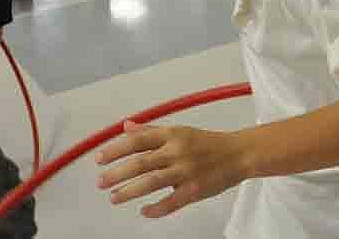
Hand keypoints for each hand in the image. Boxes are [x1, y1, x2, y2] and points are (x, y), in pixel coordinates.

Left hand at [96, 121, 247, 217]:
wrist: (239, 154)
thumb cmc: (207, 143)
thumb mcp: (179, 131)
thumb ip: (151, 131)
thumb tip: (126, 127)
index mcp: (172, 134)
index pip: (137, 140)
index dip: (115, 149)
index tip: (99, 159)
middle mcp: (177, 150)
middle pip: (140, 162)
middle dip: (116, 173)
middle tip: (100, 182)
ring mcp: (186, 171)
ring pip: (151, 182)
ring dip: (128, 191)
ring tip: (114, 197)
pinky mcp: (195, 190)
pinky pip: (170, 202)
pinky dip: (154, 209)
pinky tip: (143, 210)